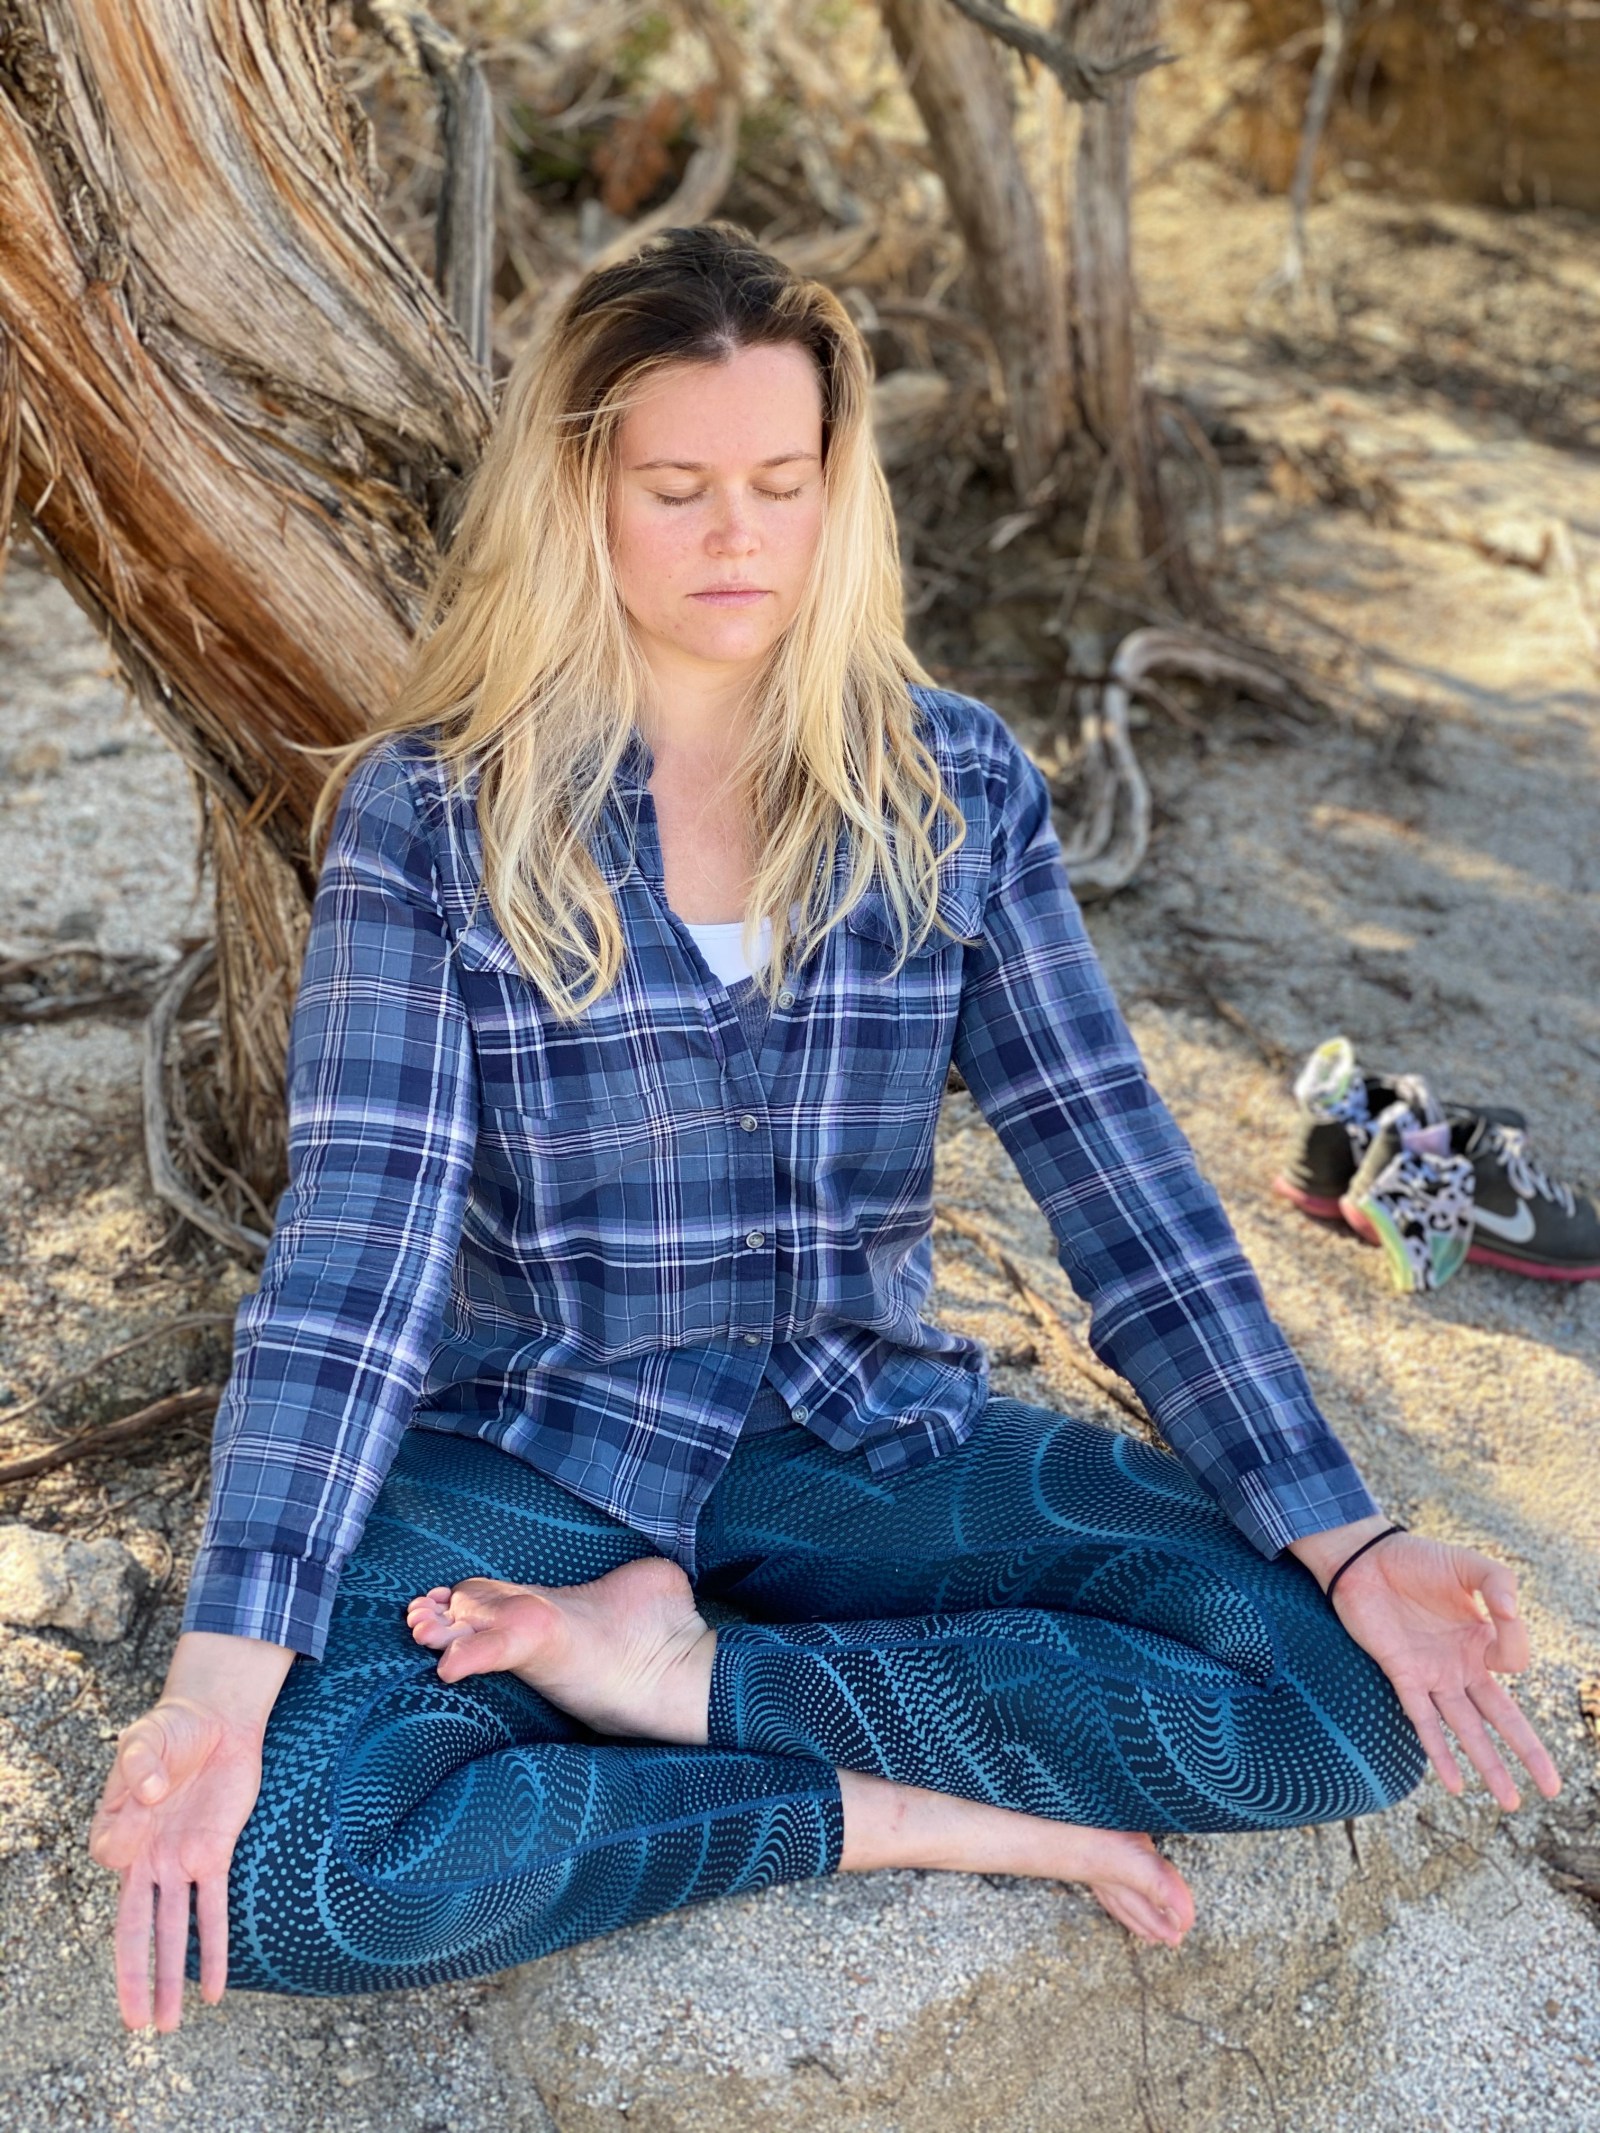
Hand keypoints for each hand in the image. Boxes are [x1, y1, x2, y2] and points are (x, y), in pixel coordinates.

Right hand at [88, 1633, 292, 2029]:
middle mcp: (146, 1857)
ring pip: (172, 1929)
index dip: (120, 1848)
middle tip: (134, 2024)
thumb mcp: (147, 1735)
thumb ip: (141, 1761)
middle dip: (134, 1977)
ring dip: (171, 1976)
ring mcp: (180, 1861)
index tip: (135, 1823)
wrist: (217, 1721)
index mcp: (118, 1829)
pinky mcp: (216, 1855)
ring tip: (167, 2026)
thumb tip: (148, 1795)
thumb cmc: (173, 1729)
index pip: (109, 1859)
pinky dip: (216, 1948)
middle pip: (134, 1927)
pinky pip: (215, 1909)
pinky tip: (216, 1989)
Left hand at [1294, 1522, 1560, 1810]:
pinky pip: (1423, 1721)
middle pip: (1501, 1718)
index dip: (1516, 1642)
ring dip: (1488, 1765)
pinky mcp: (1402, 1674)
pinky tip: (1455, 1784)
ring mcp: (1432, 1674)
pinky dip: (1439, 1753)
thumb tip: (1511, 1613)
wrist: (1363, 1558)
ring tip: (1510, 1802)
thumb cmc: (1417, 1559)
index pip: (1514, 1662)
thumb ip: (1500, 1583)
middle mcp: (1461, 1664)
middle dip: (1527, 1753)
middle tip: (1551, 1789)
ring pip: (1466, 1730)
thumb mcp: (1468, 1564)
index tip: (1503, 1612)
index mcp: (1481, 1639)